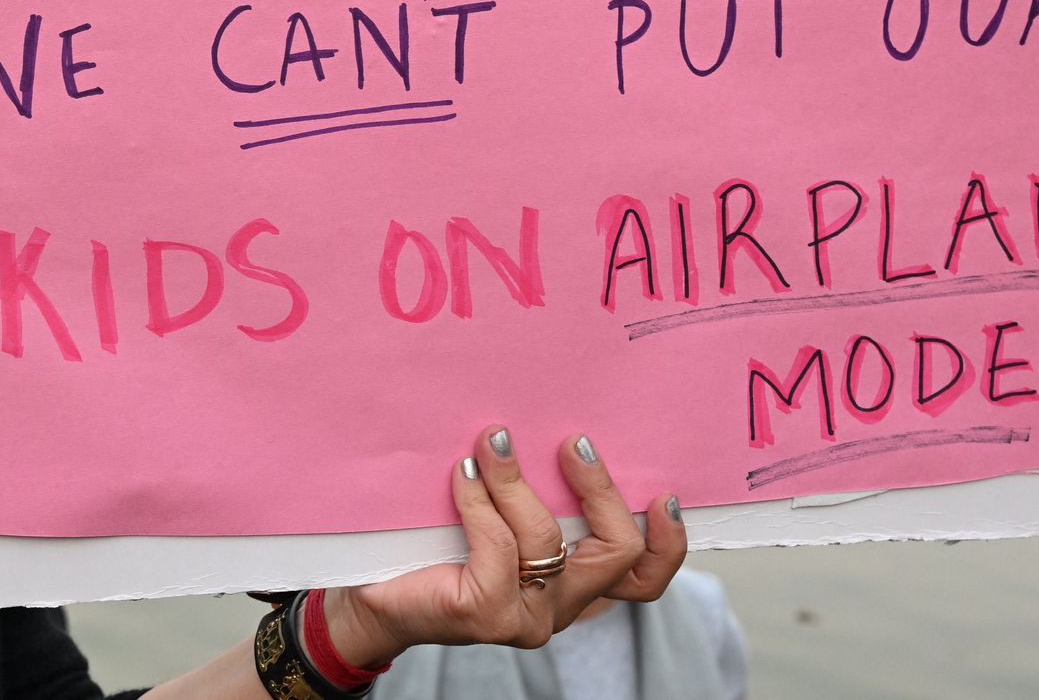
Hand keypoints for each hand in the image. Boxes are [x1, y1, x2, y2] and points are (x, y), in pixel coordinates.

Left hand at [321, 426, 685, 667]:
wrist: (371, 591)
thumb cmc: (436, 543)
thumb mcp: (500, 511)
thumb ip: (537, 489)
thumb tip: (556, 421)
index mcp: (573, 583)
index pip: (642, 579)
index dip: (667, 542)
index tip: (662, 491)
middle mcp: (559, 605)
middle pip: (616, 553)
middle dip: (599, 490)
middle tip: (572, 442)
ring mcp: (525, 616)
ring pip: (548, 540)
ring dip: (518, 481)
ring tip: (492, 443)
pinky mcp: (485, 614)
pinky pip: (497, 545)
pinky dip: (479, 501)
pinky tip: (462, 474)